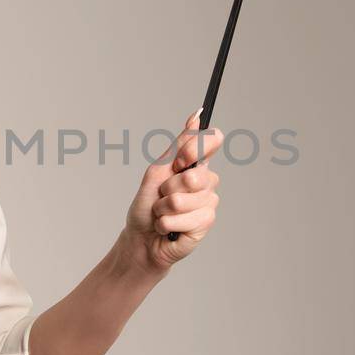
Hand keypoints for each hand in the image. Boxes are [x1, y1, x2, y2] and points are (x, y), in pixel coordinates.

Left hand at [122, 107, 223, 271]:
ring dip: (163, 209)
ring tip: (164, 214)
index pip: (213, 140)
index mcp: (197, 163)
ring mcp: (209, 202)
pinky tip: (169, 227)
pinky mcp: (206, 222)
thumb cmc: (147, 205)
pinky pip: (184, 218)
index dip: (194, 150)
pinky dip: (166, 223)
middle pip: (194, 175)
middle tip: (163, 196)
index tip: (179, 162)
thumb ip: (179, 145)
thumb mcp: (158, 170)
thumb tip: (197, 115)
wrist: (142, 238)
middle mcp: (207, 180)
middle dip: (168, 187)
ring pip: (183, 199)